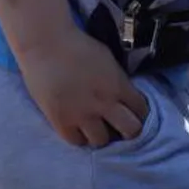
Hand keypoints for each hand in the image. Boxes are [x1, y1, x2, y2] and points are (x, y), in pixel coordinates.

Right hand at [19, 27, 148, 147]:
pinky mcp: (60, 122)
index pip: (142, 109)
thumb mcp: (110, 62)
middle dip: (130, 129)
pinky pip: (76, 141)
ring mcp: (82, 115)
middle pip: (131, 130)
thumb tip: (123, 95)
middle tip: (122, 127)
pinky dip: (80, 138)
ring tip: (98, 128)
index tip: (135, 113)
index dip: (141, 113)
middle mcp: (104, 104)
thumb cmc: (79, 47)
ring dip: (103, 135)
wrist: (47, 47)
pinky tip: (79, 130)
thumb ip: (118, 81)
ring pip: (102, 140)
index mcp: (119, 86)